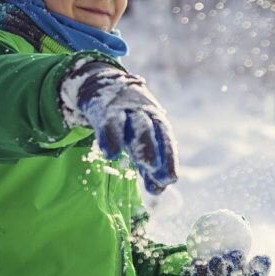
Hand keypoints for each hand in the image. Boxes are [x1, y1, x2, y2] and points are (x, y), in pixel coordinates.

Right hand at [60, 60, 176, 193]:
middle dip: (157, 151)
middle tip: (158, 172)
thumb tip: (159, 190)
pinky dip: (110, 137)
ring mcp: (125, 109)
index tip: (170, 180)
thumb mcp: (140, 141)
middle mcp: (144, 113)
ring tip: (143, 164)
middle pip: (153, 131)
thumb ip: (148, 165)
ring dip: (140, 144)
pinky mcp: (104, 109)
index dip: (169, 159)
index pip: (166, 140)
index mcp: (156, 121)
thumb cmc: (128, 121)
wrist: (104, 85)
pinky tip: (111, 154)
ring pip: (135, 125)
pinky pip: (108, 122)